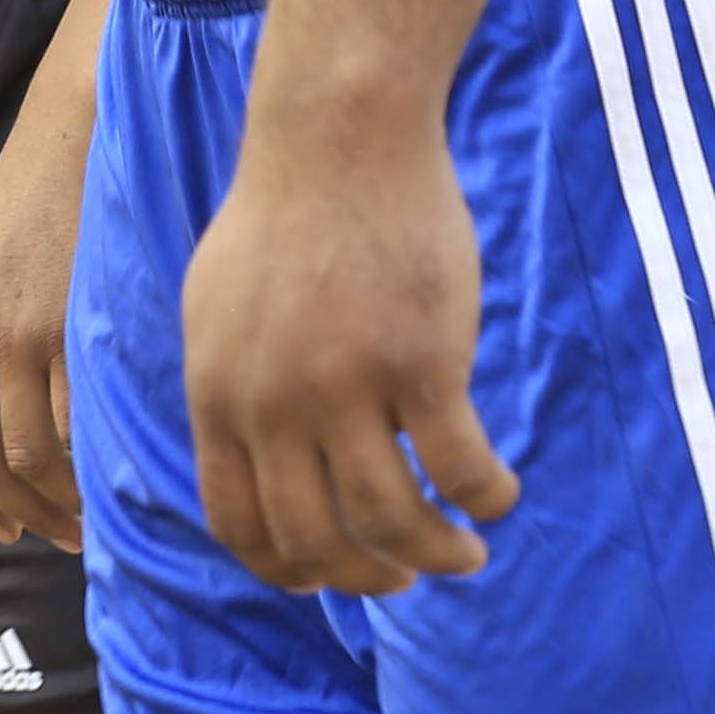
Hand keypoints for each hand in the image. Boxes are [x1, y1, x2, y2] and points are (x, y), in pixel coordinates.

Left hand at [0, 86, 86, 551]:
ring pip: (29, 454)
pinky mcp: (67, 326)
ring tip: (94, 521)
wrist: (71, 137)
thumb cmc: (34, 208)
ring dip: (61, 503)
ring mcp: (17, 335)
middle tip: (64, 540)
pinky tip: (116, 477)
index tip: (6, 529)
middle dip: (24, 515)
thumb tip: (4, 420)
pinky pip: (74, 421)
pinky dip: (93, 462)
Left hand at [172, 96, 511, 595]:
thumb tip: (254, 468)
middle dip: (368, 578)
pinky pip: (462, 466)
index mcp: (219, 395)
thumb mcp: (216, 312)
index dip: (287, 570)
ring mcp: (349, 385)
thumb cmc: (282, 216)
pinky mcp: (422, 361)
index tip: (326, 578)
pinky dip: (486, 497)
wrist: (338, 136)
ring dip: (437, 554)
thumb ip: (232, 391)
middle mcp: (275, 404)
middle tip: (406, 577)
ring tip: (465, 554)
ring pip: (395, 519)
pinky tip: (498, 495)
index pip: (240, 525)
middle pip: (320, 540)